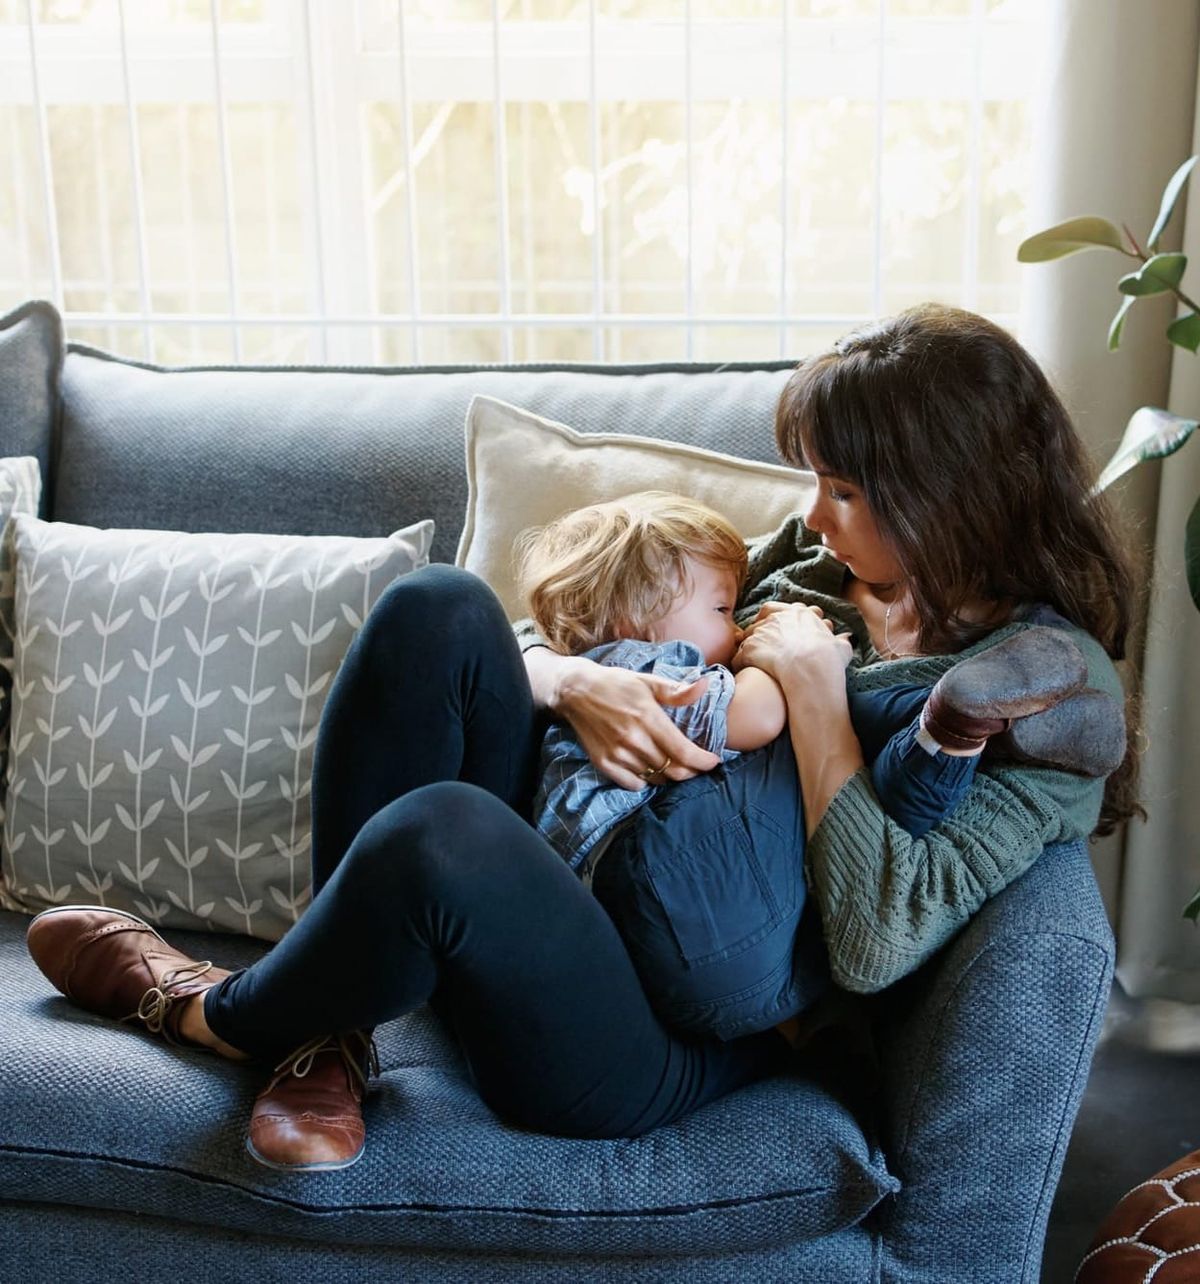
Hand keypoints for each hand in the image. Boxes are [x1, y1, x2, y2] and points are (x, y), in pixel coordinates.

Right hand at [553, 662, 720, 791]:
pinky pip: (634, 784)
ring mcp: (617, 754)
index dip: (704, 762)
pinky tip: (649, 767)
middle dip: (692, 771)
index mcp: (648, 717)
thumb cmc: (616, 684)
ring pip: (656, 779)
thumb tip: (705, 685)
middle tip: (697, 766)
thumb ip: (677, 691)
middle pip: (673, 770)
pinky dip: (646, 781)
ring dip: (670, 776)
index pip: (684, 752)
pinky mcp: (603, 763)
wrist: (575, 690)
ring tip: (675, 765)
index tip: (713, 761)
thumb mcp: (648, 681)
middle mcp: (633, 739)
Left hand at [733, 602, 851, 687]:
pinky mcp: (750, 648)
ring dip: (749, 647)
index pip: (780, 610)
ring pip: (748, 637)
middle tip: (764, 648)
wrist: (811, 668)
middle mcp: (778, 618)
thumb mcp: (841, 648)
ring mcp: (761, 632)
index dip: (777, 621)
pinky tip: (745, 671)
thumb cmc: (829, 659)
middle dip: (761, 634)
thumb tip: (847, 638)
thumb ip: (842, 642)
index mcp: (799, 615)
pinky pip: (739, 655)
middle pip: (761, 622)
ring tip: (753, 661)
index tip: (779, 632)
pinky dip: (740, 663)